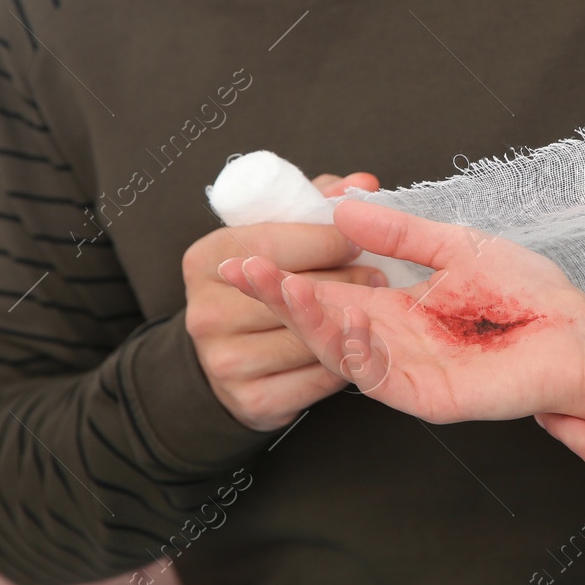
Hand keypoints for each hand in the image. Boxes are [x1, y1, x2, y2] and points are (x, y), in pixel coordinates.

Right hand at [182, 172, 384, 430]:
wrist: (230, 356)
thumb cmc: (264, 280)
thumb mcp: (279, 230)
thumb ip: (320, 202)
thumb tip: (363, 183)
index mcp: (206, 258)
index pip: (276, 245)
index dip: (327, 240)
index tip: (356, 240)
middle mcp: (206, 312)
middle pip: (295, 293)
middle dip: (346, 281)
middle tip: (377, 275)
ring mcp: (226, 361)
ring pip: (309, 338)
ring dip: (349, 325)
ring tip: (373, 309)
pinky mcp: (252, 401)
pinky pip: (316, 379)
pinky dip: (343, 362)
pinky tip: (356, 347)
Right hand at [218, 199, 584, 422]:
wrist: (582, 333)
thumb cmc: (529, 294)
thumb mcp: (455, 247)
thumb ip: (400, 234)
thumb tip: (345, 209)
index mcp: (396, 309)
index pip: (329, 291)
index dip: (287, 275)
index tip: (243, 251)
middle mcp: (394, 343)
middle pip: (323, 324)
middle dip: (280, 297)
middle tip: (240, 268)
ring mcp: (409, 373)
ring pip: (344, 352)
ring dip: (310, 321)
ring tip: (281, 287)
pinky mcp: (432, 397)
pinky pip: (383, 379)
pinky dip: (358, 352)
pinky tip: (343, 322)